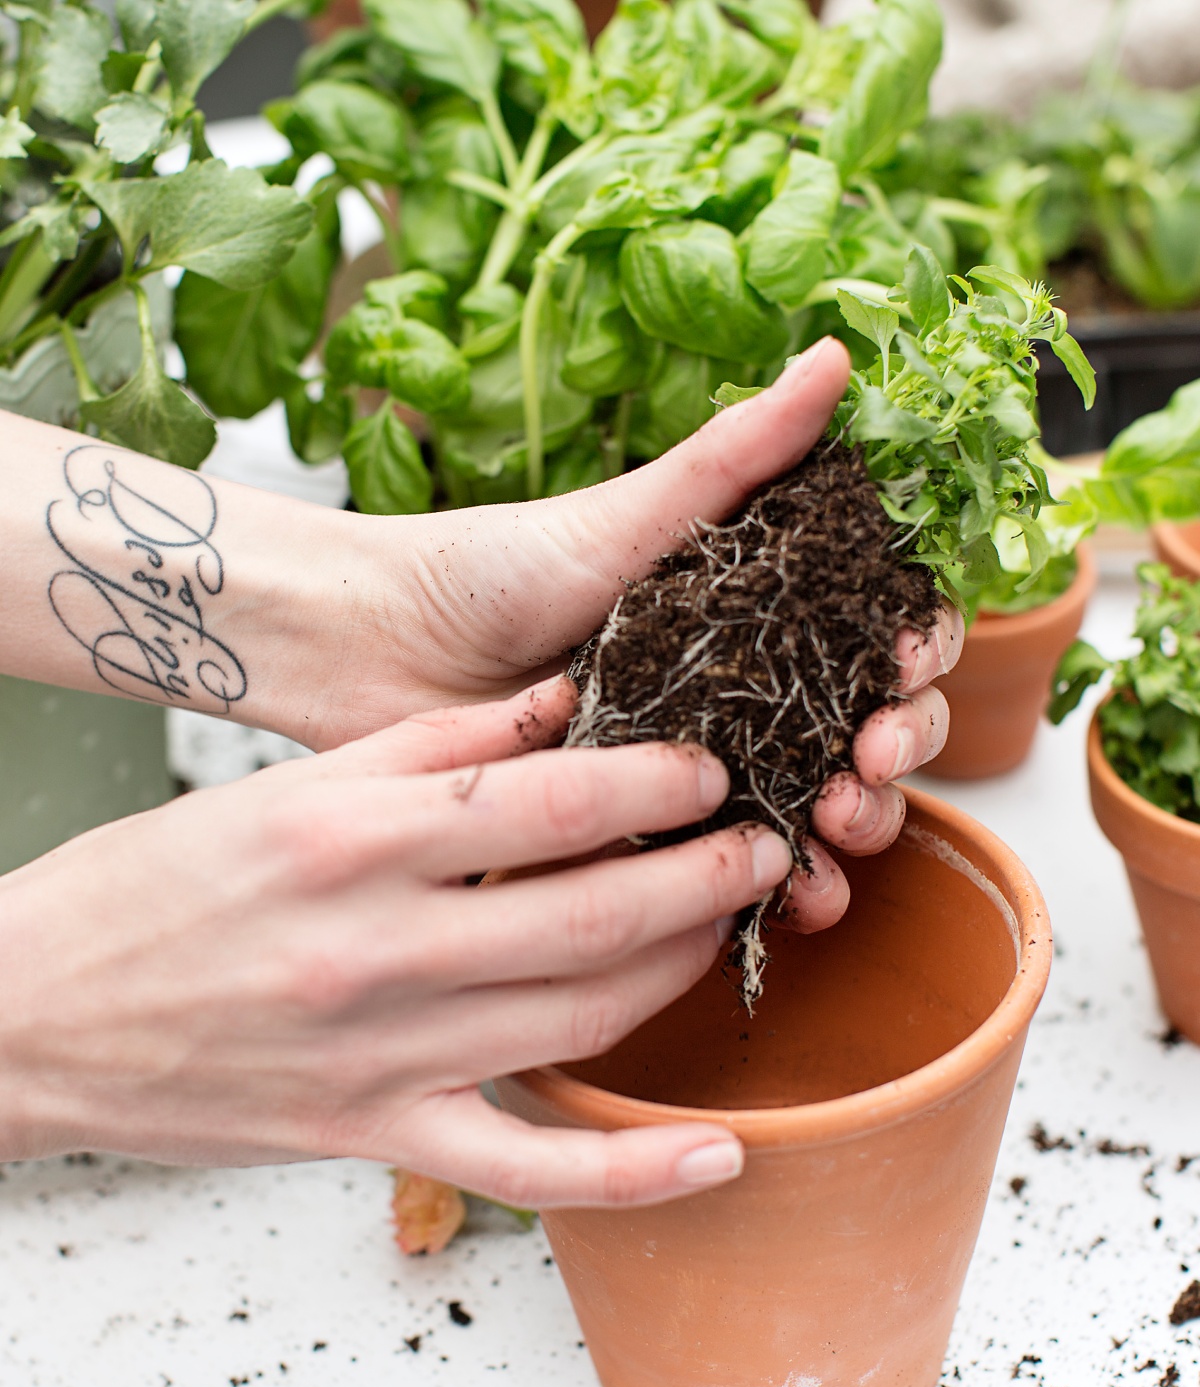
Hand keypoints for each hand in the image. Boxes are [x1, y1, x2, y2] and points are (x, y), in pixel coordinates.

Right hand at [0, 680, 795, 1207]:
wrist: (38, 1013)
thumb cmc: (158, 886)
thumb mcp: (290, 783)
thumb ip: (433, 739)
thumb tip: (557, 701)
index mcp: (355, 839)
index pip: (550, 800)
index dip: (655, 781)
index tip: (712, 769)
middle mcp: (378, 947)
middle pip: (590, 911)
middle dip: (703, 875)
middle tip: (764, 845)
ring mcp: (382, 1054)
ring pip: (580, 1018)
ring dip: (679, 970)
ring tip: (731, 928)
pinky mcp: (372, 1135)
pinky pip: (525, 1167)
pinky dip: (630, 1171)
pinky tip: (716, 1154)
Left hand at [306, 337, 962, 930]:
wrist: (379, 651)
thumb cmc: (490, 566)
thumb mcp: (625, 513)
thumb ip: (736, 455)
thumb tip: (837, 356)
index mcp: (752, 604)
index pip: (875, 626)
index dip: (913, 647)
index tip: (904, 661)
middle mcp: (741, 684)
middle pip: (867, 721)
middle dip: (899, 745)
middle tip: (869, 757)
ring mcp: (700, 762)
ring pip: (820, 803)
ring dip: (860, 825)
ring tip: (839, 829)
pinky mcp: (650, 830)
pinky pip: (739, 868)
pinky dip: (788, 891)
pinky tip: (802, 898)